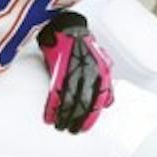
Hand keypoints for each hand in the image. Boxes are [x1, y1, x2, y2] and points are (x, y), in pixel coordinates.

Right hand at [37, 11, 113, 132]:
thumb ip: (103, 82)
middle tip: (71, 130)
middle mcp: (91, 74)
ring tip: (59, 126)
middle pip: (85, 104)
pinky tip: (49, 117)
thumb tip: (107, 103)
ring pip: (70, 102)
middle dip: (77, 120)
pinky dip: (52, 108)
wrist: (67, 27)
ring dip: (64, 117)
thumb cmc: (82, 45)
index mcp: (102, 73)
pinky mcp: (58, 70)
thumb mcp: (100, 62)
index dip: (91, 117)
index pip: (99, 101)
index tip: (84, 128)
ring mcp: (74, 72)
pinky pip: (56, 94)